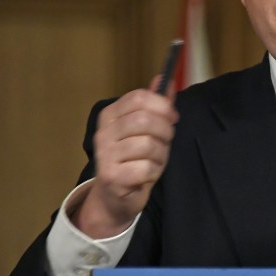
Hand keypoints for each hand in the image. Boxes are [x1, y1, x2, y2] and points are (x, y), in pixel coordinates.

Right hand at [72, 76, 177, 238]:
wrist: (115, 196)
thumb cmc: (134, 158)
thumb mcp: (145, 129)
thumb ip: (155, 105)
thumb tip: (166, 79)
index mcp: (110, 115)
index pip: (138, 98)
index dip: (162, 105)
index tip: (172, 117)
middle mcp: (103, 132)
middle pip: (145, 120)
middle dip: (165, 131)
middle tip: (166, 141)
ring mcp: (105, 155)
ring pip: (148, 145)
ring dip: (161, 154)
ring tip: (156, 160)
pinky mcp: (111, 176)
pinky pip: (146, 168)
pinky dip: (154, 171)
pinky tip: (148, 174)